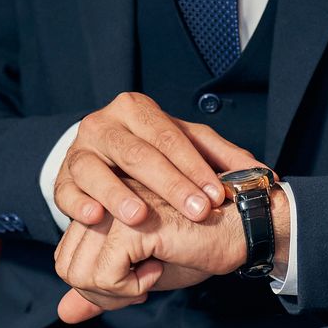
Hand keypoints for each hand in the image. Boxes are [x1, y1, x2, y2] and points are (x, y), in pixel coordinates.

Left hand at [53, 183, 245, 321]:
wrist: (236, 232)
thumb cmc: (193, 248)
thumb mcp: (138, 276)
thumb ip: (100, 291)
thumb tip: (63, 314)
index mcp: (99, 207)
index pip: (66, 260)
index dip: (98, 286)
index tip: (135, 277)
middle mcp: (100, 201)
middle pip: (67, 268)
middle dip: (104, 293)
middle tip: (142, 283)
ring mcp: (112, 209)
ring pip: (80, 274)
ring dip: (118, 292)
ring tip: (152, 272)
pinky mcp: (129, 224)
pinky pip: (105, 276)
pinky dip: (131, 288)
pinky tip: (159, 266)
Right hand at [55, 92, 262, 227]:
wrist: (105, 159)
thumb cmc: (155, 155)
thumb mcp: (189, 148)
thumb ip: (224, 158)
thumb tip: (265, 175)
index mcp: (137, 109)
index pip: (169, 137)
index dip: (194, 168)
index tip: (216, 198)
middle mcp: (104, 123)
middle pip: (136, 153)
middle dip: (169, 185)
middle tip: (196, 213)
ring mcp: (79, 150)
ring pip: (95, 169)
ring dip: (118, 194)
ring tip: (141, 216)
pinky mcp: (61, 177)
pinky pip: (66, 190)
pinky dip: (78, 204)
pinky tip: (95, 219)